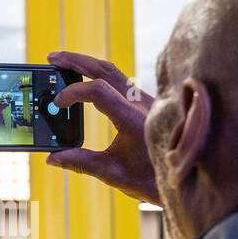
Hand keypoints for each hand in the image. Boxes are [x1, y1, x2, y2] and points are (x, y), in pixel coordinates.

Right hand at [45, 50, 158, 204]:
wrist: (186, 177)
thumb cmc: (151, 179)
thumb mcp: (113, 174)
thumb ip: (81, 163)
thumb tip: (53, 158)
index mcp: (133, 119)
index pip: (98, 92)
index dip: (73, 93)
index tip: (58, 104)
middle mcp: (140, 103)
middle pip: (104, 70)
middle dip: (75, 62)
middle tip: (51, 58)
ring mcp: (144, 100)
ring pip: (113, 71)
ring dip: (87, 64)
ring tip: (63, 62)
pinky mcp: (146, 102)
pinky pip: (120, 80)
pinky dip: (99, 74)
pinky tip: (85, 77)